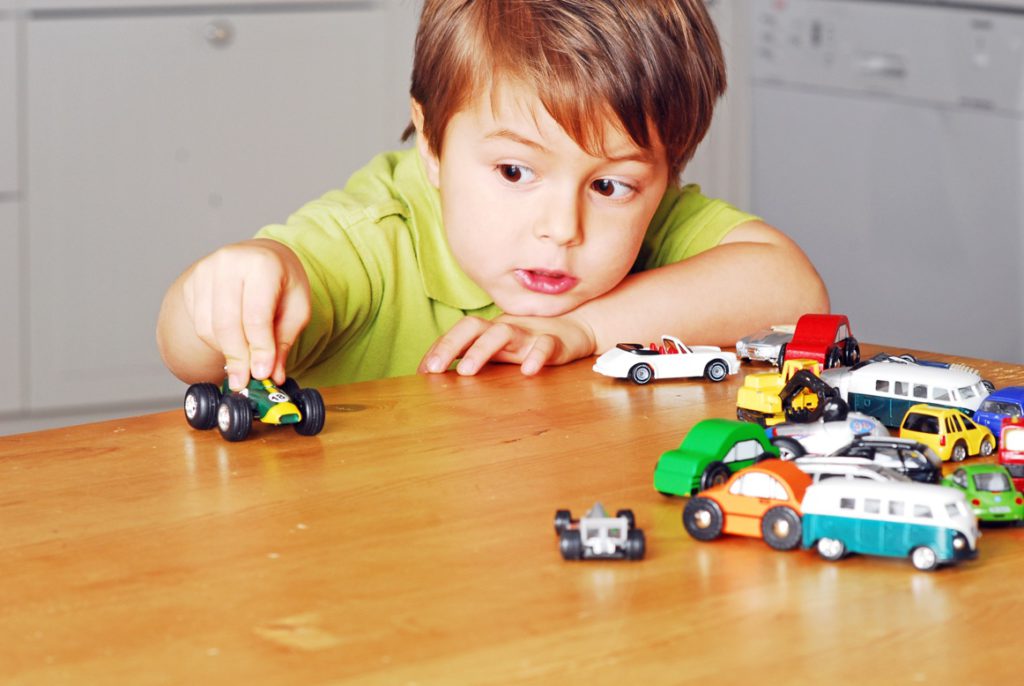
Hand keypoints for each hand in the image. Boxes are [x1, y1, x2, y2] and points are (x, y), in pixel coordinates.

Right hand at [181, 239, 310, 389]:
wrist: (257, 258)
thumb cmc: (281, 282)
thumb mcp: (297, 308)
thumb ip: (284, 341)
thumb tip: (273, 375)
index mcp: (262, 264)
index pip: (256, 316)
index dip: (259, 349)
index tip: (262, 374)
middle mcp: (229, 263)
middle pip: (227, 324)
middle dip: (238, 358)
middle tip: (245, 381)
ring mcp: (205, 271)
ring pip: (209, 328)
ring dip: (227, 352)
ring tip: (245, 361)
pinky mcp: (191, 284)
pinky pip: (199, 325)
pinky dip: (216, 342)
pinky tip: (232, 342)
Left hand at [418, 313, 595, 376]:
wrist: (578, 327)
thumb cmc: (531, 341)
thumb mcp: (501, 351)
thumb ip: (476, 358)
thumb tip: (440, 375)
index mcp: (489, 331)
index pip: (458, 334)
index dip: (438, 349)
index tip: (421, 372)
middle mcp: (504, 328)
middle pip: (472, 327)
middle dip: (450, 345)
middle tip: (433, 369)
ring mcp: (528, 333)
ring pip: (502, 333)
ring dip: (481, 350)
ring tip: (466, 371)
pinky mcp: (554, 341)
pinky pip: (544, 346)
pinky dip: (535, 357)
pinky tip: (527, 372)